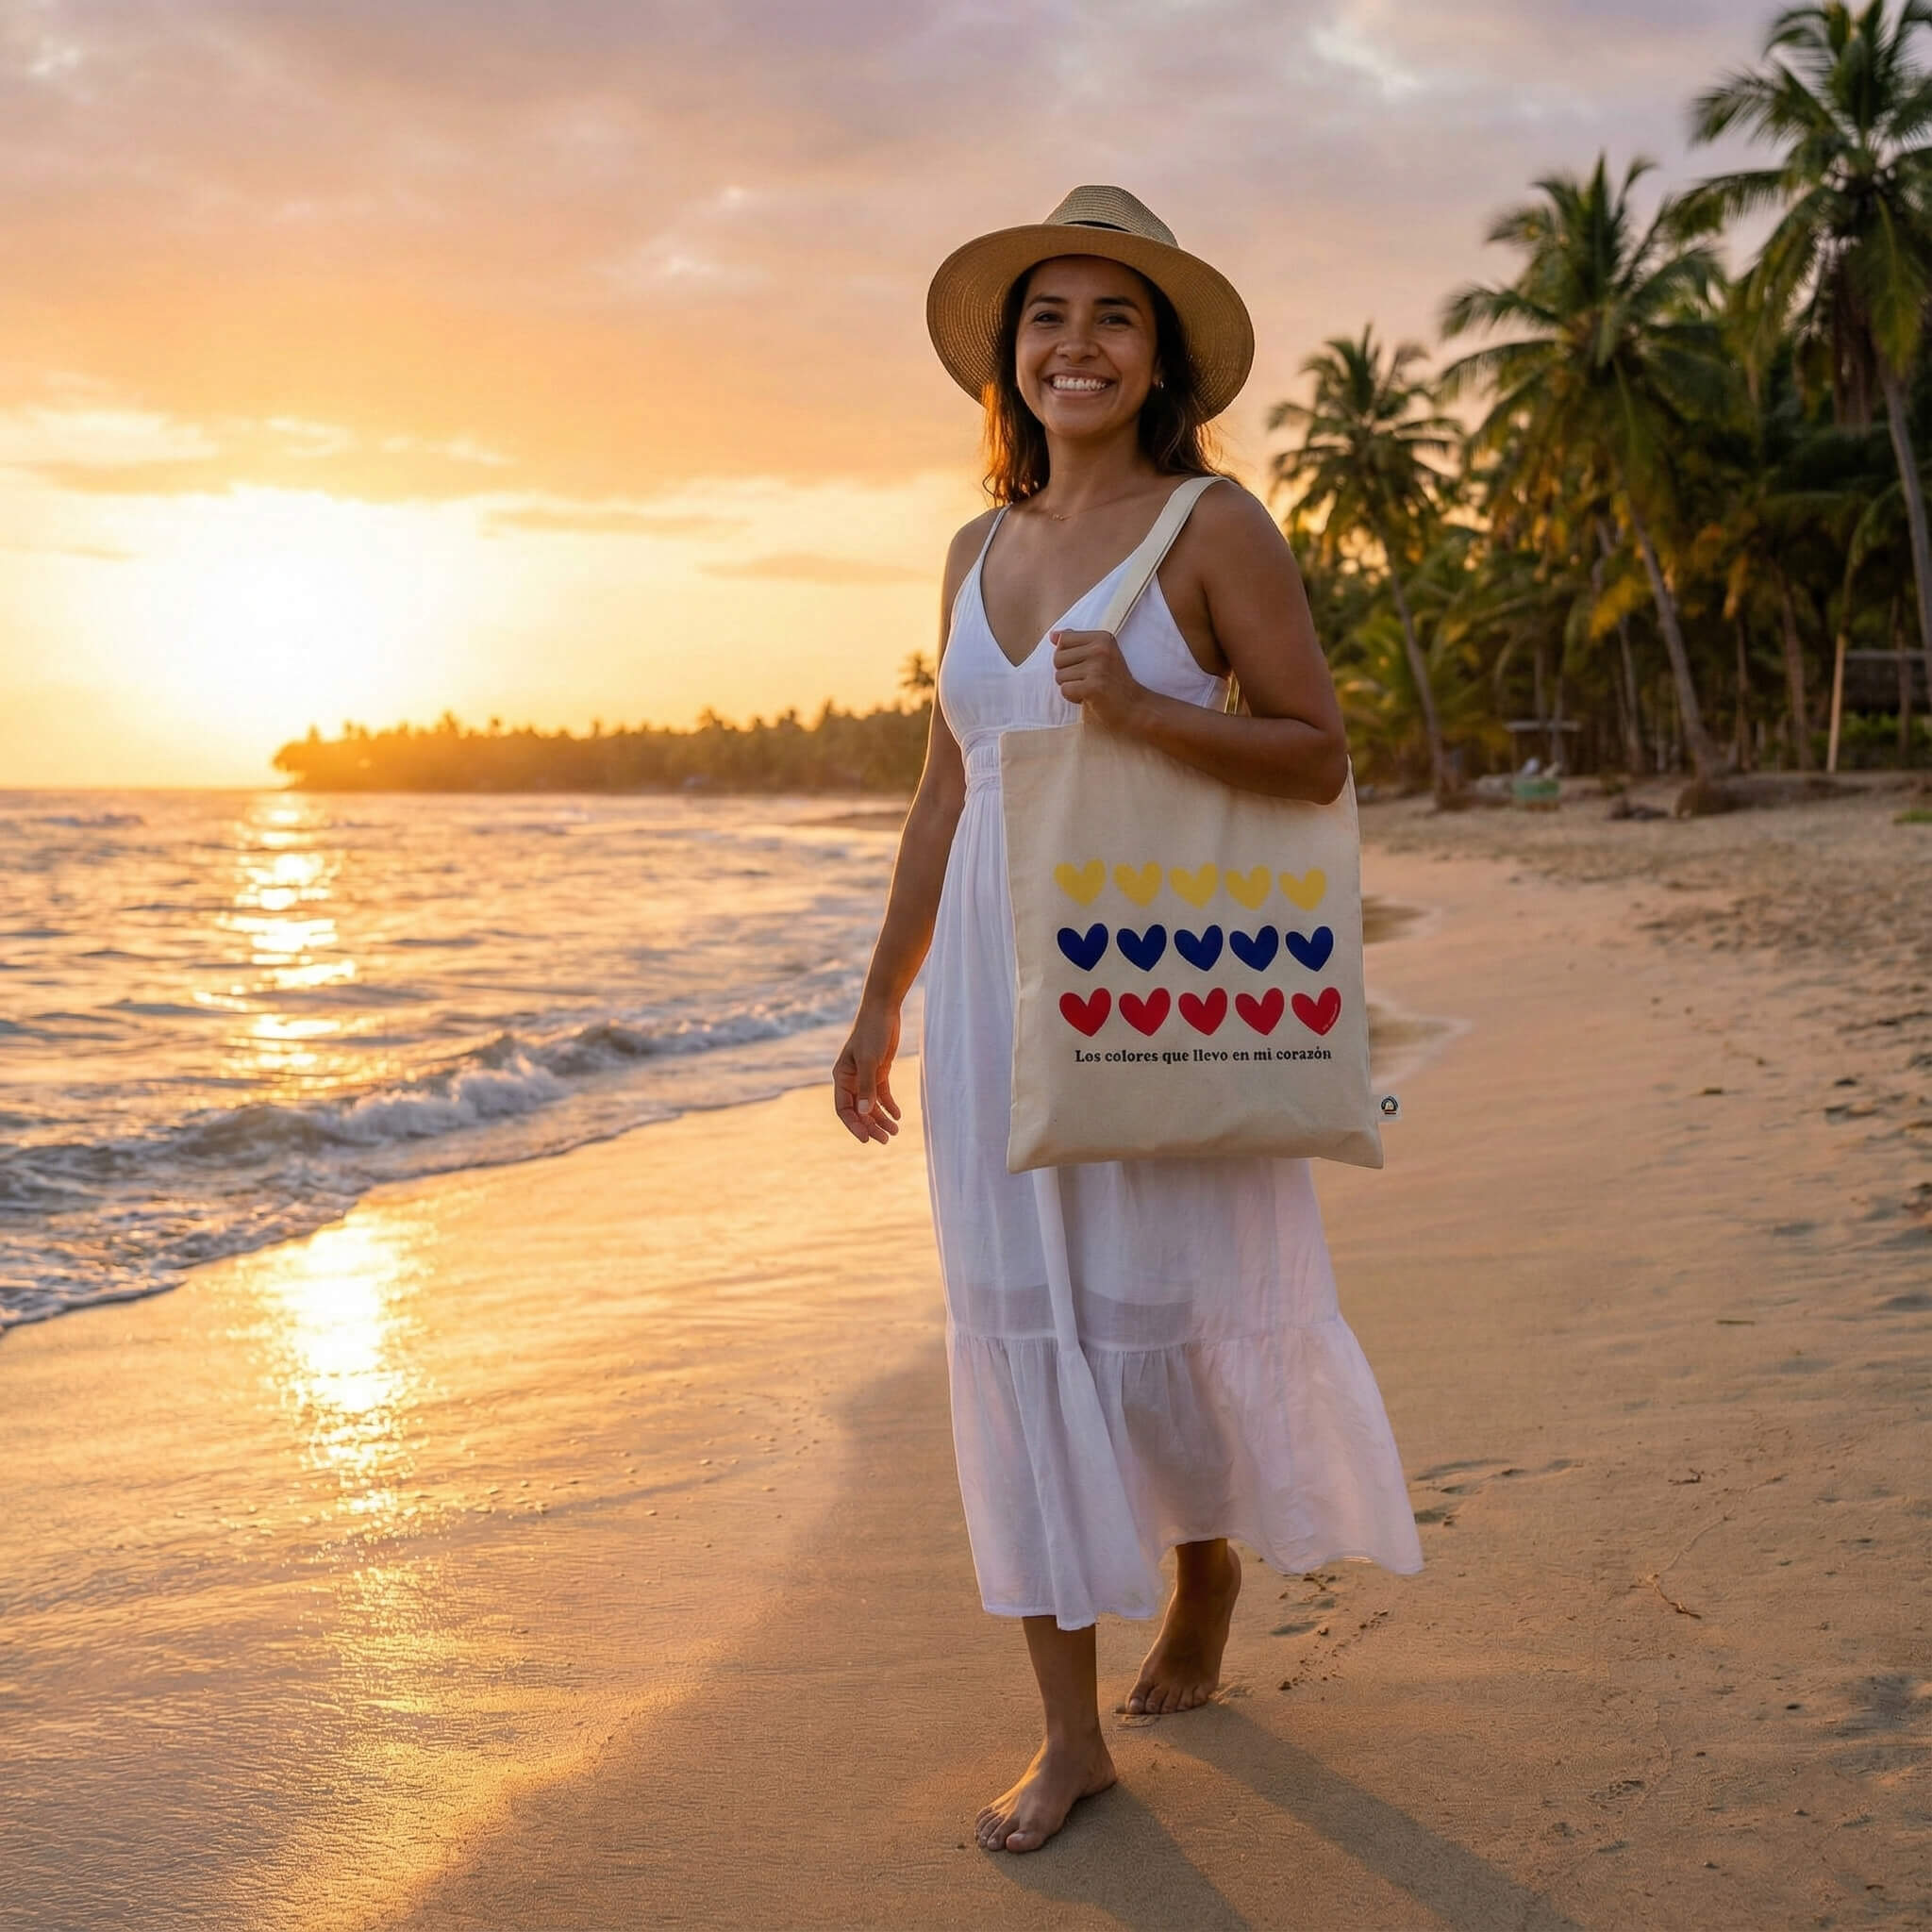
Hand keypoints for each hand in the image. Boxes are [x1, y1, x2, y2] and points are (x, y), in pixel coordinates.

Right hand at [833, 1003, 902, 1144]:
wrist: (883, 1009)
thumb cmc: (872, 1032)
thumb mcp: (870, 1060)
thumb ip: (867, 1087)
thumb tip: (865, 1113)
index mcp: (842, 1077)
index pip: (844, 1108)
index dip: (854, 1125)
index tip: (866, 1139)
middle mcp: (851, 1079)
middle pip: (859, 1110)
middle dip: (870, 1126)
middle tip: (886, 1140)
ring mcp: (866, 1076)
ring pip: (871, 1105)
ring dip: (881, 1119)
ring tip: (895, 1131)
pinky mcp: (879, 1071)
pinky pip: (882, 1094)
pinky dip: (889, 1106)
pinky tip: (897, 1116)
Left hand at [1051, 627, 1146, 729]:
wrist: (1136, 707)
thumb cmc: (1114, 682)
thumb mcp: (1101, 655)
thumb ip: (1077, 643)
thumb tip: (1052, 635)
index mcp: (1102, 638)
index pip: (1064, 639)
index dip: (1068, 657)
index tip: (1087, 666)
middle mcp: (1100, 648)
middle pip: (1057, 658)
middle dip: (1067, 673)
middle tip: (1089, 680)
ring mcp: (1097, 667)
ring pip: (1059, 676)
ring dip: (1071, 686)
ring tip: (1091, 689)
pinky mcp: (1093, 686)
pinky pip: (1065, 690)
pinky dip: (1074, 697)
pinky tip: (1090, 697)